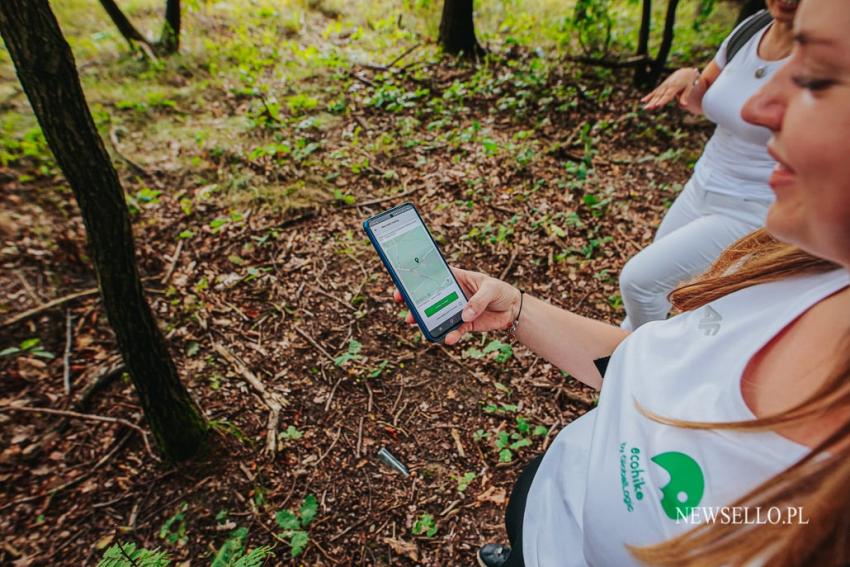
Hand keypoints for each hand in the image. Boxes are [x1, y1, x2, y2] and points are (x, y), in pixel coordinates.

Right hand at [392, 267, 520, 345]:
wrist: (513, 309)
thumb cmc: (500, 291)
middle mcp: (451, 294)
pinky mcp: (464, 324)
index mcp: (455, 278)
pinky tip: (447, 339)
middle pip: (428, 298)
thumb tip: (464, 314)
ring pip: (437, 316)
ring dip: (426, 321)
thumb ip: (478, 300)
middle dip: (414, 303)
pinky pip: (454, 330)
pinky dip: (450, 335)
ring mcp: (456, 310)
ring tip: (419, 325)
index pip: (432, 276)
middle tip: (405, 308)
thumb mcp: (491, 289)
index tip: (403, 285)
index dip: (416, 280)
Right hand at [641, 68, 699, 110]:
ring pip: (656, 95)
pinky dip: (648, 96)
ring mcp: (663, 86)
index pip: (668, 95)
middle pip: (660, 96)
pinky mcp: (661, 86)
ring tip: (645, 108)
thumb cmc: (688, 81)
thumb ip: (685, 96)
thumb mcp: (689, 88)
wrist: (684, 72)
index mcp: (675, 86)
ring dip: (650, 101)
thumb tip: (684, 106)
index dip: (663, 100)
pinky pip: (654, 92)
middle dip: (653, 102)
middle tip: (648, 108)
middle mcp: (667, 86)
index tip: (658, 105)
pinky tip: (643, 100)